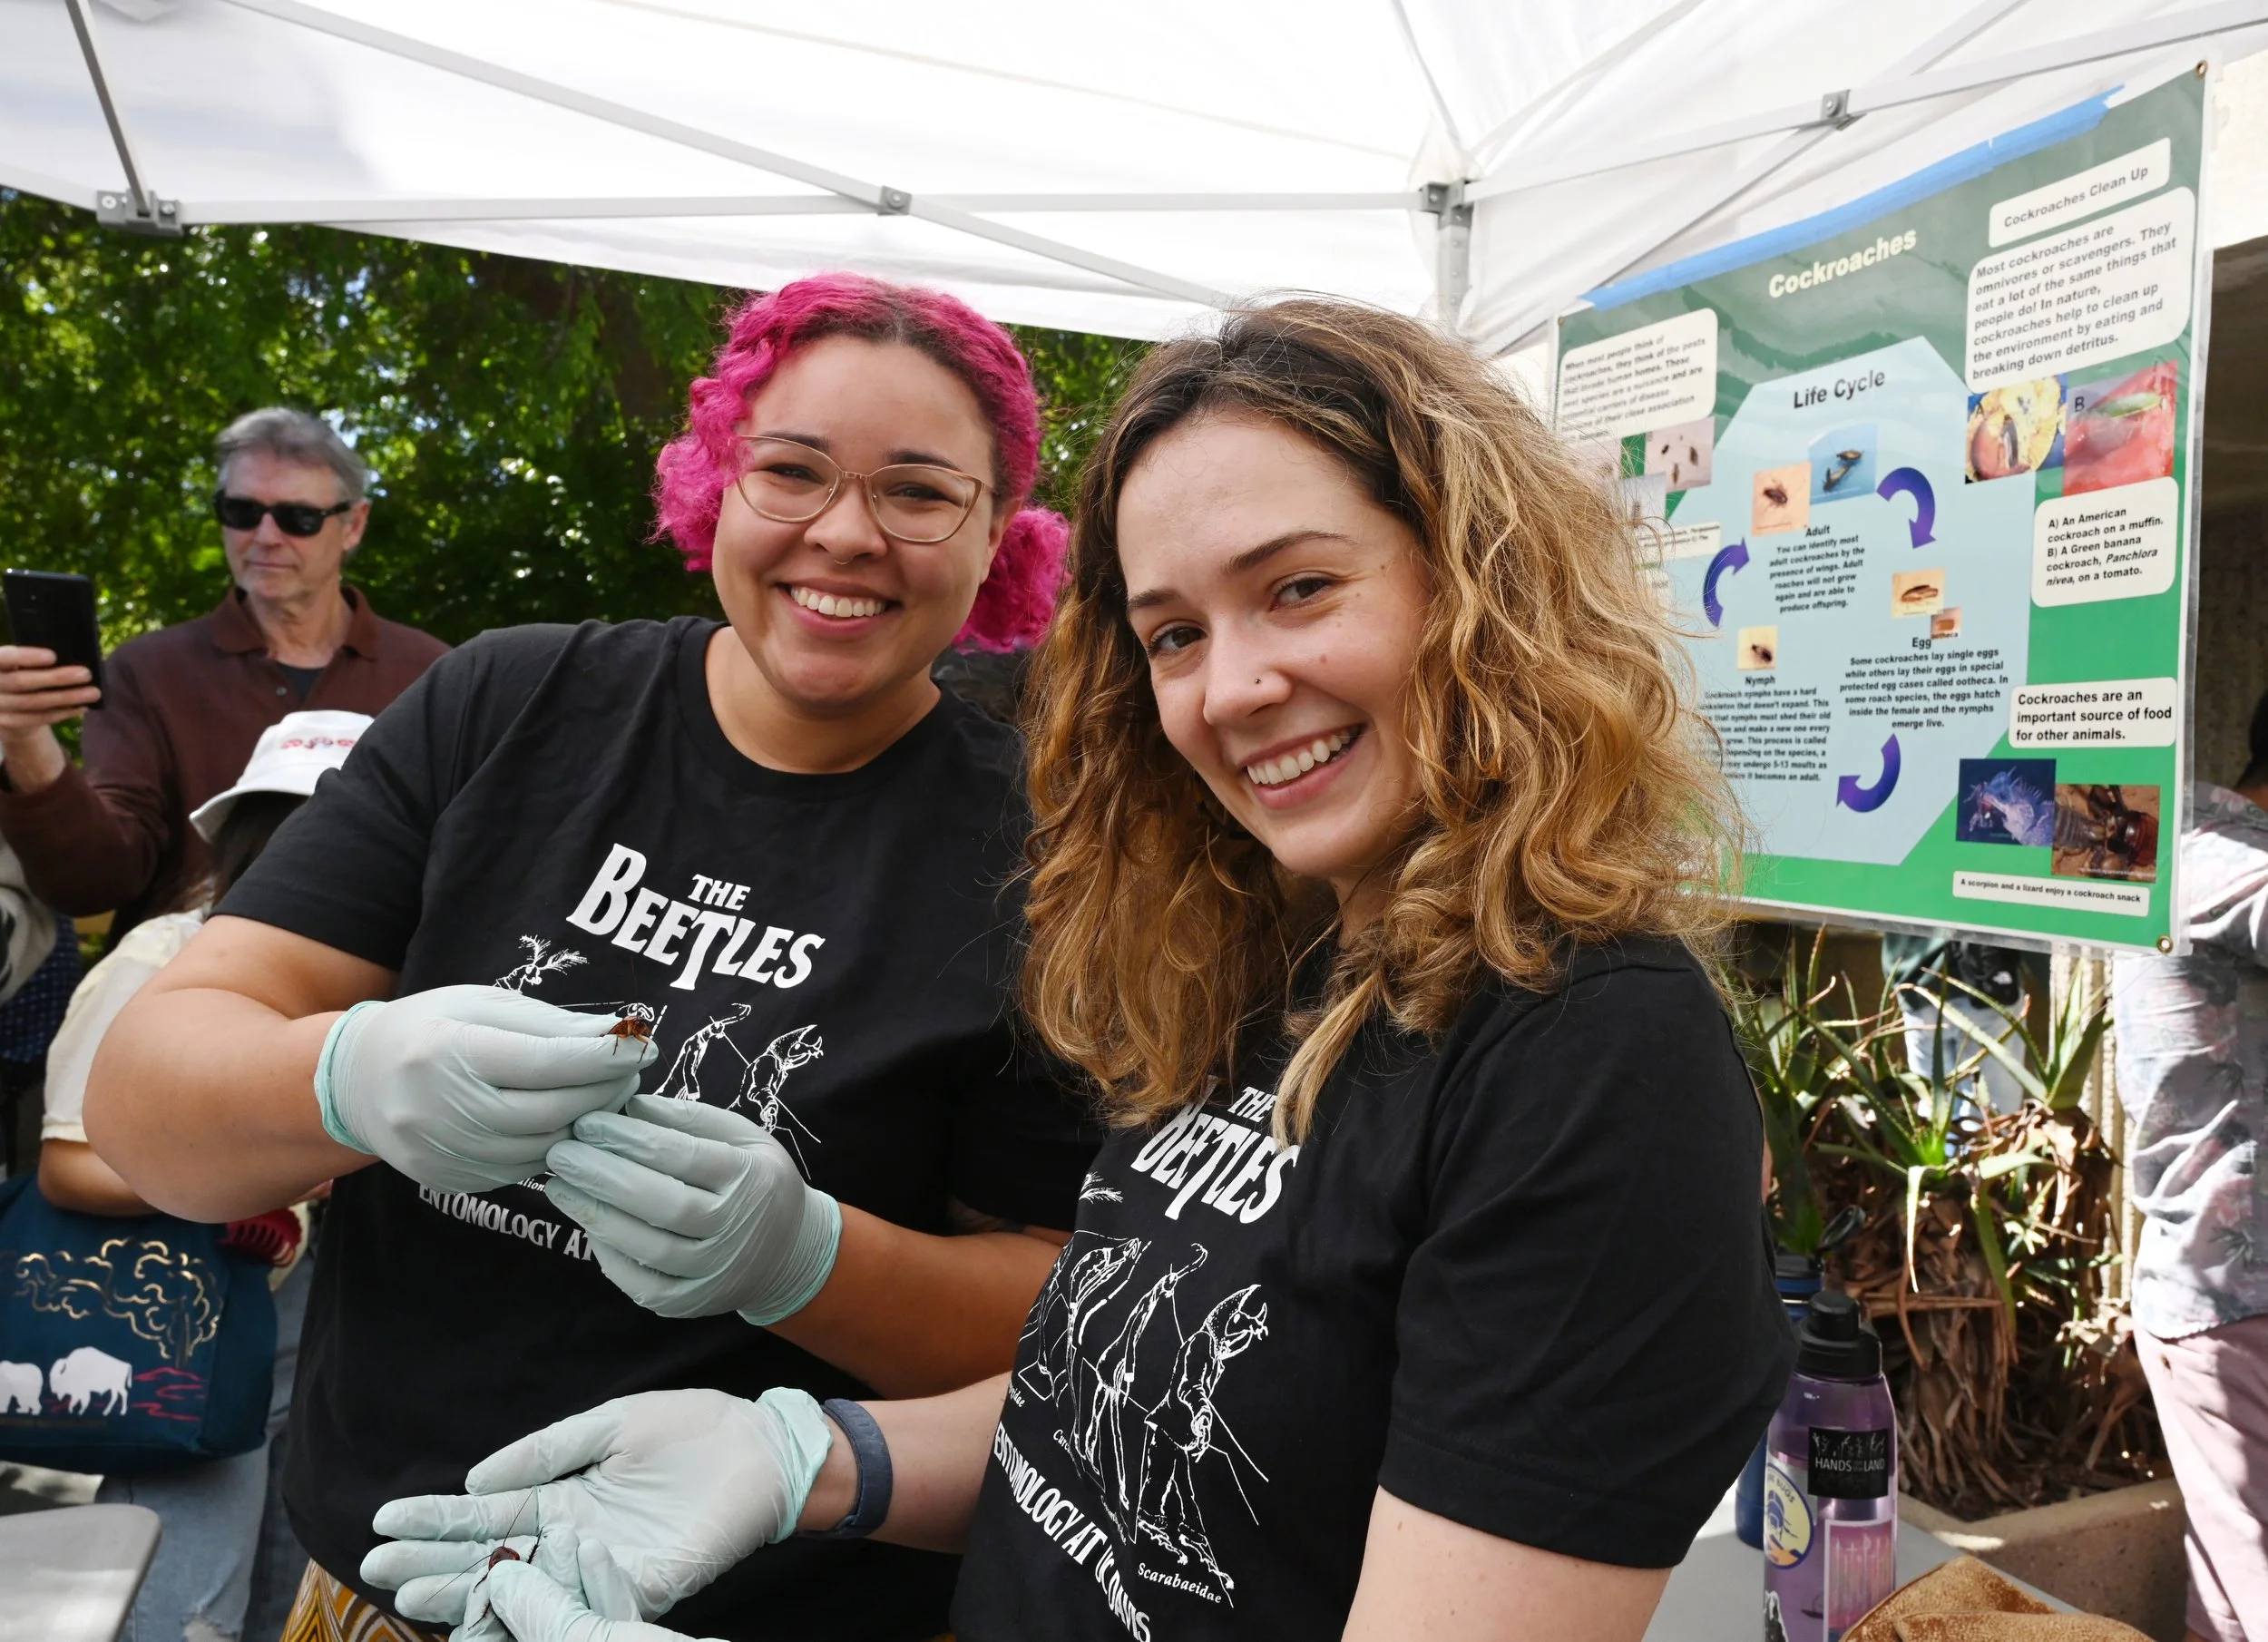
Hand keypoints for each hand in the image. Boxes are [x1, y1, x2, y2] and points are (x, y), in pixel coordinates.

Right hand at [0, 645, 98, 790]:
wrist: (5, 701)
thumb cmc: (20, 672)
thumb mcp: (20, 663)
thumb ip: (34, 660)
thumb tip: (69, 657)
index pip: (5, 657)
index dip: (26, 657)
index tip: (53, 656)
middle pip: (21, 682)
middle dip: (56, 678)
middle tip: (86, 674)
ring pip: (32, 703)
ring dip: (66, 698)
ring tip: (93, 692)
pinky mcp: (7, 723)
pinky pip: (38, 719)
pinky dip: (62, 713)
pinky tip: (81, 707)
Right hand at [315, 984, 654, 1193]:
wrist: (356, 1080)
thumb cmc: (430, 1028)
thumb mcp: (482, 1005)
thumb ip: (548, 1023)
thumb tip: (614, 1037)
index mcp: (448, 1052)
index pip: (546, 1062)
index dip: (603, 1057)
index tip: (643, 1046)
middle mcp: (439, 1109)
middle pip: (550, 1111)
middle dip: (604, 1092)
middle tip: (632, 1072)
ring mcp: (440, 1152)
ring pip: (542, 1148)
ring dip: (587, 1123)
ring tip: (607, 1095)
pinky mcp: (448, 1180)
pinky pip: (520, 1170)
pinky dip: (554, 1147)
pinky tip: (569, 1122)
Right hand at [364, 1387, 832, 1625]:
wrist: (760, 1449)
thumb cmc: (690, 1431)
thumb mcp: (608, 1426)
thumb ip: (545, 1453)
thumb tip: (475, 1478)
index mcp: (560, 1497)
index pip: (483, 1513)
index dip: (434, 1519)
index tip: (382, 1520)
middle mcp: (571, 1539)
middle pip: (489, 1556)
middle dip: (431, 1563)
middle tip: (376, 1569)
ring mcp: (603, 1565)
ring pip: (525, 1586)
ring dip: (469, 1591)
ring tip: (413, 1594)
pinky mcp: (643, 1584)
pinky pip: (586, 1601)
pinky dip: (542, 1605)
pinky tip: (500, 1600)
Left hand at [543, 1093, 840, 1324]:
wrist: (788, 1252)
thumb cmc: (756, 1181)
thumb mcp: (744, 1137)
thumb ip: (693, 1119)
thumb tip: (632, 1105)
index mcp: (749, 1178)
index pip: (682, 1156)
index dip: (628, 1139)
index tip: (588, 1123)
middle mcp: (734, 1229)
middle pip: (661, 1203)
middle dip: (602, 1176)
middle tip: (560, 1153)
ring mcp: (713, 1272)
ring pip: (647, 1247)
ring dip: (595, 1215)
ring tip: (560, 1186)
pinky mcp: (691, 1303)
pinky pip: (642, 1284)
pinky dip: (609, 1257)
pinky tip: (588, 1226)